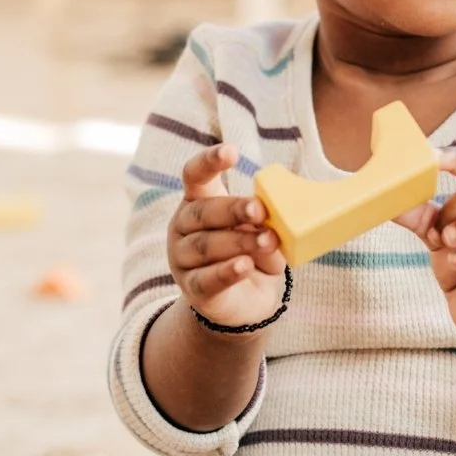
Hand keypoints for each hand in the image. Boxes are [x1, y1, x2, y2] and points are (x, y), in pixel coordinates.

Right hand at [168, 142, 286, 328]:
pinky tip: (244, 265)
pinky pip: (208, 278)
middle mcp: (183, 227)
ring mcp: (183, 260)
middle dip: (233, 209)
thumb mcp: (261, 234)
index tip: (231, 152)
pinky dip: (227, 271)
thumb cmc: (251, 255)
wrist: (243, 303)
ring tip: (267, 241)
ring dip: (239, 241)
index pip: (194, 175)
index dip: (209, 162)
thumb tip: (273, 225)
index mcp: (198, 202)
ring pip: (206, 245)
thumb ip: (263, 226)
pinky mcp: (194, 290)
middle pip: (202, 212)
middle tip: (260, 210)